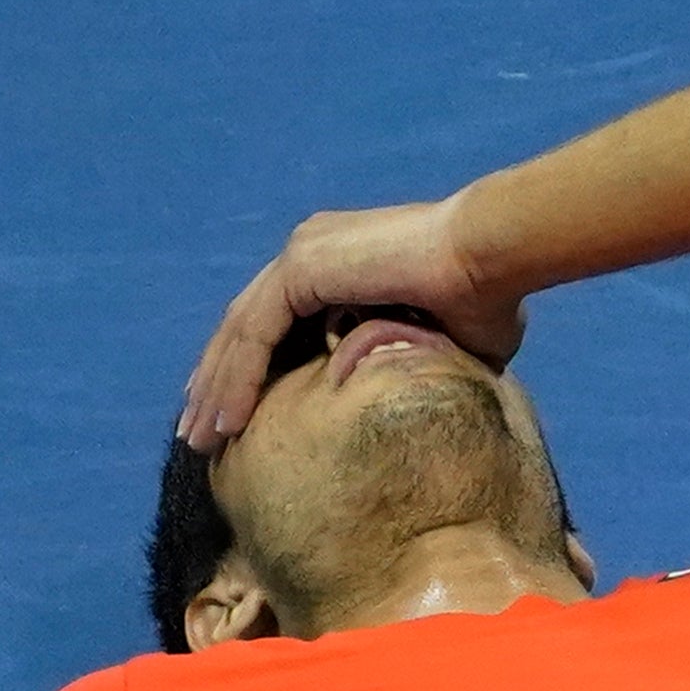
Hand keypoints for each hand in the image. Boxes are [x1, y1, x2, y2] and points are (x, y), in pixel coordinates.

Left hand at [174, 197, 526, 451]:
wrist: (493, 259)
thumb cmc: (486, 299)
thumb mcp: (438, 348)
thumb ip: (407, 368)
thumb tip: (413, 408)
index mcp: (336, 262)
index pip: (274, 321)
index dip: (248, 370)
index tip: (234, 416)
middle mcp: (309, 250)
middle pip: (245, 326)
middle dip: (217, 382)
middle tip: (196, 432)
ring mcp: (302, 254)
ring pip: (240, 331)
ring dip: (216, 388)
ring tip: (198, 440)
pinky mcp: (304, 267)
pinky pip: (255, 334)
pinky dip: (238, 380)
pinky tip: (227, 423)